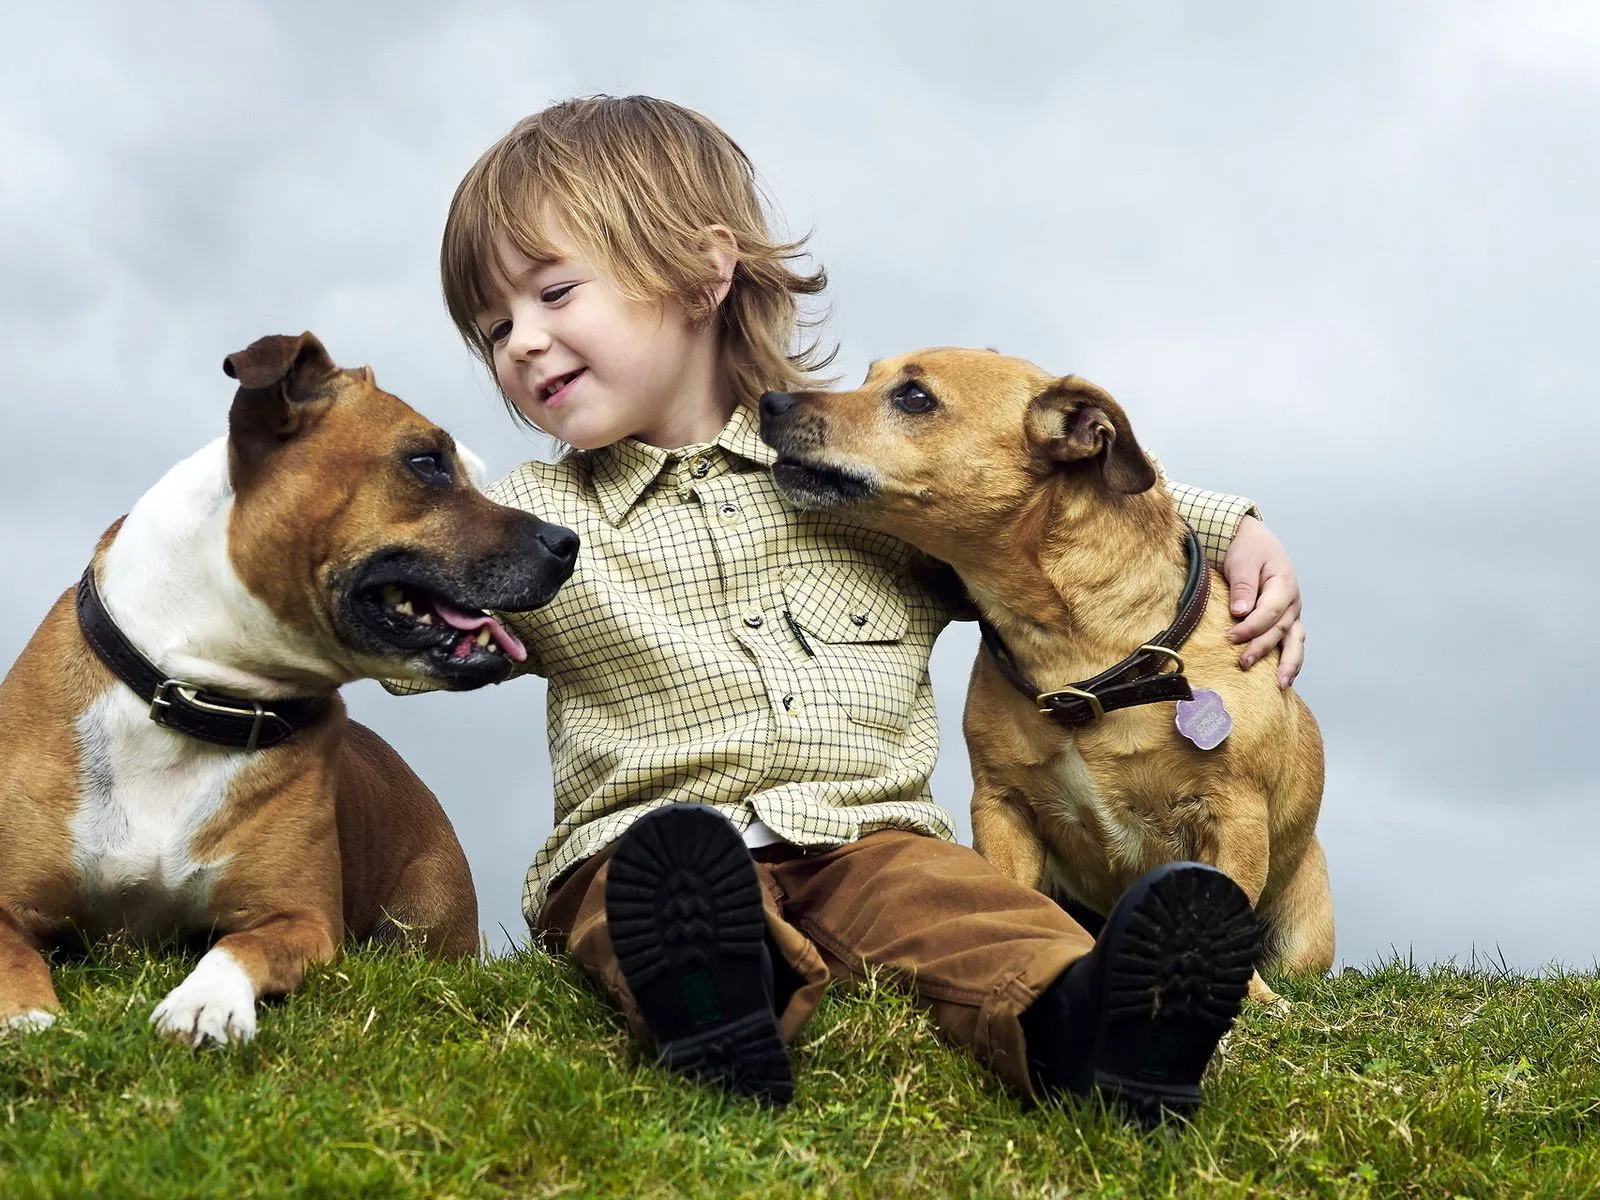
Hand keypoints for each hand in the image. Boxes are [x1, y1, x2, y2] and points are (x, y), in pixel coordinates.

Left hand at [1222, 516, 1303, 685]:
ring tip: (1280, 684)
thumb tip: (1240, 612)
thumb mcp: (1243, 560)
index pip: (1271, 611)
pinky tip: (1283, 679)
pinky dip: (1289, 661)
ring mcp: (1291, 614)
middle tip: (1243, 663)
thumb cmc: (1247, 550)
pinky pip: (1291, 644)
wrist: (1252, 542)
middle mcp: (1293, 602)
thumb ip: (1243, 585)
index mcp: (1284, 584)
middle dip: (1262, 648)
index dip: (1252, 627)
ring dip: (1288, 663)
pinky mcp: (1285, 622)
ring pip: (1295, 642)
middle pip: (1280, 630)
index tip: (1231, 637)